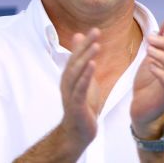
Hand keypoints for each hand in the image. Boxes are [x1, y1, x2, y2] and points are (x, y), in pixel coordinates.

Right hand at [57, 29, 101, 148]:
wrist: (78, 132)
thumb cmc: (83, 104)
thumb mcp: (84, 78)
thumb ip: (82, 59)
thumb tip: (79, 35)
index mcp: (70, 77)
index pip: (76, 56)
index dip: (84, 43)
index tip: (95, 29)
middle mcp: (67, 83)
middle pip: (75, 61)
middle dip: (85, 46)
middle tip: (96, 31)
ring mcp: (70, 94)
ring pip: (76, 73)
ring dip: (85, 58)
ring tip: (96, 45)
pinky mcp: (75, 105)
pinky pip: (80, 88)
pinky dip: (85, 76)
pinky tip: (92, 65)